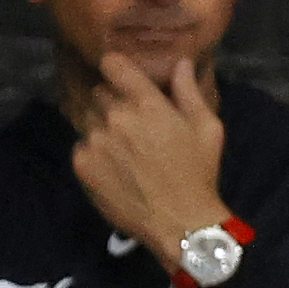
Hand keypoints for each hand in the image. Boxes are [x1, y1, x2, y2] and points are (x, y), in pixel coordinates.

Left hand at [63, 54, 230, 268]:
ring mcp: (96, 141)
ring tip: (123, 151)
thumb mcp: (207, 130)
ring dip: (102, 128)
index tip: (122, 78)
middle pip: (100, 93)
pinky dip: (93, 153)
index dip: (116, 68)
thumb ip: (189, 92)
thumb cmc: (198, 174)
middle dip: (114, 103)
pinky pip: (81, 146)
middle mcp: (116, 117)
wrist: (180, 224)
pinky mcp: (83, 165)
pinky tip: (114, 169)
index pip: (112, 64)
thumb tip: (181, 63)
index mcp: (147, 104)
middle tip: (132, 126)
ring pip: (89, 119)